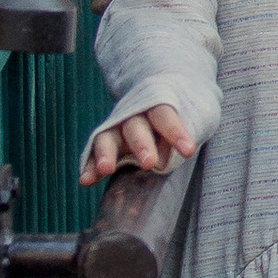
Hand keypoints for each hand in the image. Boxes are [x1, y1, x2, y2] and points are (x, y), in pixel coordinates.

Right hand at [80, 101, 194, 189]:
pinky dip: (89, 166)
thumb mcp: (192, 115)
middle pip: (135, 127)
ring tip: (105, 170)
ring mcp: (116, 127)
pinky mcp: (105, 141)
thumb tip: (166, 160)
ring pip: (108, 137)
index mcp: (157, 103)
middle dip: (141, 144)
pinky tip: (85, 180)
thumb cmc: (182, 109)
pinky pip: (93, 153)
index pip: (166, 115)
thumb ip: (183, 134)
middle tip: (149, 162)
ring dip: (106, 153)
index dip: (175, 132)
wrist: (157, 97)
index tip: (187, 150)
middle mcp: (133, 115)